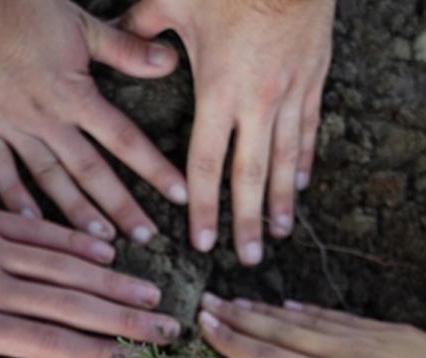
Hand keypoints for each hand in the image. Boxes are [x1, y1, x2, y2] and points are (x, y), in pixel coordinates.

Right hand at [0, 0, 187, 241]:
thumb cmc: (19, 5)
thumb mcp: (80, 22)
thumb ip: (124, 49)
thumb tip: (168, 63)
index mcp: (74, 93)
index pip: (124, 139)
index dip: (154, 169)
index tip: (178, 196)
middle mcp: (45, 117)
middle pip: (90, 170)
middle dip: (120, 207)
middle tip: (145, 238)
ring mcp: (9, 125)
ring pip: (49, 177)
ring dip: (76, 213)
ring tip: (100, 243)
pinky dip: (14, 198)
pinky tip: (32, 224)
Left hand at [0, 193, 180, 357]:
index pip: (50, 341)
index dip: (98, 351)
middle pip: (71, 304)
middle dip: (125, 318)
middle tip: (168, 328)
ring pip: (63, 265)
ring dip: (113, 279)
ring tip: (152, 292)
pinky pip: (38, 229)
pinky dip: (75, 240)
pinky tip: (108, 248)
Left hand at [124, 0, 336, 264]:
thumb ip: (140, 30)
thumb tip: (112, 43)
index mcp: (219, 91)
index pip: (206, 164)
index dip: (202, 207)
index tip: (201, 241)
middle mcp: (258, 102)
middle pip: (251, 176)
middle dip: (247, 222)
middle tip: (247, 259)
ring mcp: (290, 93)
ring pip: (285, 160)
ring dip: (282, 201)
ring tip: (279, 234)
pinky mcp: (313, 79)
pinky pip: (308, 130)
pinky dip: (303, 160)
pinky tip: (301, 184)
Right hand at [198, 295, 425, 357]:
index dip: (232, 341)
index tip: (204, 324)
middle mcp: (340, 352)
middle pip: (278, 330)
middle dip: (239, 316)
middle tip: (207, 301)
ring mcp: (363, 337)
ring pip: (304, 319)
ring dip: (267, 310)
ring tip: (239, 300)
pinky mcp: (386, 331)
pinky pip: (335, 316)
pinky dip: (308, 310)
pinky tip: (294, 305)